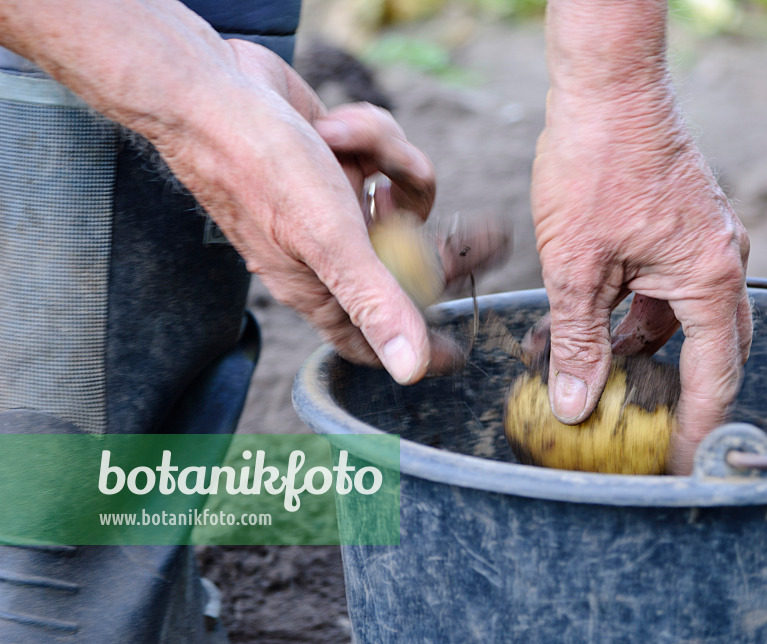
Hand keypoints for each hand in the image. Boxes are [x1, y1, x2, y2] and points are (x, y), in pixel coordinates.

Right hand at [160, 40, 454, 380]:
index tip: (458, 354)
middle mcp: (332, 251)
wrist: (212, 88)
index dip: (415, 350)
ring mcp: (339, 206)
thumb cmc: (260, 168)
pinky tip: (336, 127)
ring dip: (390, 163)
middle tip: (494, 237)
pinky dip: (371, 139)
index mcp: (321, 286)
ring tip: (347, 145)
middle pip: (411, 266)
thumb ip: (374, 303)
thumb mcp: (328, 241)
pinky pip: (387, 159)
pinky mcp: (343, 163)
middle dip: (446, 247)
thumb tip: (411, 372)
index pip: (372, 340)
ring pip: (406, 200)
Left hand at [531, 84, 751, 474]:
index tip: (684, 466)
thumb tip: (576, 405)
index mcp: (710, 279)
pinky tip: (593, 324)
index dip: (700, 428)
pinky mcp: (685, 228)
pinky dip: (638, 314)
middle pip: (712, 352)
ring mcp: (708, 242)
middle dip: (678, 395)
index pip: (716, 376)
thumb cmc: (594, 164)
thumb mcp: (576, 266)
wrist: (607, 87)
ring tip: (591, 375)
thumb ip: (578, 341)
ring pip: (685, 320)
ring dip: (643, 351)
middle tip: (648, 434)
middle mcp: (723, 263)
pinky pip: (672, 289)